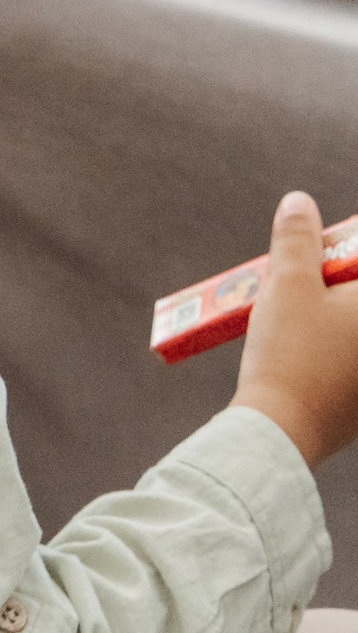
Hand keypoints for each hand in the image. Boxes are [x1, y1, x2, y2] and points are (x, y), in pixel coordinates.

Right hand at [237, 192, 357, 467]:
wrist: (282, 430)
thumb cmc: (290, 352)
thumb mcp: (287, 281)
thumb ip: (297, 236)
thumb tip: (299, 202)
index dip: (344, 251)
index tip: (322, 249)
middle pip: (354, 294)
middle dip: (334, 279)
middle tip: (304, 274)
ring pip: (350, 327)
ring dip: (334, 311)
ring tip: (291, 309)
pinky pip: (349, 358)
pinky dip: (334, 343)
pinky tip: (299, 344)